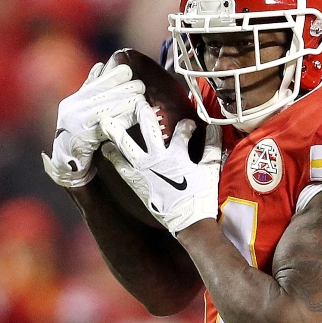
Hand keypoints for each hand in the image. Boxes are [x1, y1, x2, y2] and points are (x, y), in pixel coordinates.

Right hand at [42, 62, 144, 187]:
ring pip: (104, 110)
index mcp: (72, 101)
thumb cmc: (79, 134)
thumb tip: (100, 66)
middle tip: (141, 86)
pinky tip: (134, 117)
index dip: (112, 77)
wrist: (67, 163)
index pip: (94, 84)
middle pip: (101, 96)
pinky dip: (121, 122)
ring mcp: (75, 125)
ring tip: (141, 99)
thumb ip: (90, 89)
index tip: (129, 71)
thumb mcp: (81, 109)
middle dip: (123, 89)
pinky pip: (105, 128)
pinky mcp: (83, 140)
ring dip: (125, 104)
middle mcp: (71, 111)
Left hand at [99, 98, 222, 233]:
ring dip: (116, 132)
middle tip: (135, 101)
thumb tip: (215, 127)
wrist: (187, 221)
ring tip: (105, 121)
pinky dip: (114, 157)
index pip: (181, 131)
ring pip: (127, 146)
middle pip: (148, 130)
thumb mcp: (210, 169)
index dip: (186, 125)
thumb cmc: (200, 196)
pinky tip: (106, 150)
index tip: (189, 124)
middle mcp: (158, 158)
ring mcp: (145, 170)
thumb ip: (212, 146)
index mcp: (178, 154)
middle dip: (142, 113)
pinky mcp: (137, 182)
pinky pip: (121, 167)